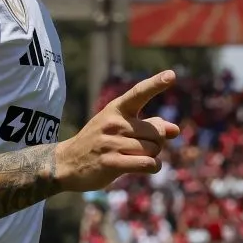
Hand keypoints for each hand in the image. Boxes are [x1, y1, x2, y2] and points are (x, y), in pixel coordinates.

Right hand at [55, 70, 179, 191]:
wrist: (67, 163)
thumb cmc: (100, 142)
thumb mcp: (121, 127)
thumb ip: (149, 125)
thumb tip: (175, 130)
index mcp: (116, 109)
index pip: (139, 93)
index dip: (156, 84)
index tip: (172, 75)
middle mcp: (114, 123)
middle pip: (156, 132)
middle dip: (157, 143)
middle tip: (141, 147)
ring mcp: (111, 143)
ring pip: (153, 150)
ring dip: (152, 157)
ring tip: (136, 157)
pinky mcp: (111, 163)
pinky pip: (147, 164)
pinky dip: (153, 167)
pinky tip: (148, 167)